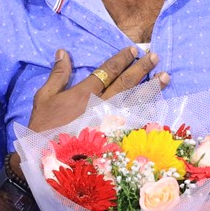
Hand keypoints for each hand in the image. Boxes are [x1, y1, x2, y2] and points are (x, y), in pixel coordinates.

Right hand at [27, 47, 165, 135]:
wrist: (48, 160)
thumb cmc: (44, 128)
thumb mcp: (45, 98)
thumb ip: (58, 75)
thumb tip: (63, 52)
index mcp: (84, 93)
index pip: (108, 71)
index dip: (122, 59)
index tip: (133, 50)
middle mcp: (102, 106)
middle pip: (126, 83)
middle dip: (141, 68)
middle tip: (154, 57)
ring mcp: (111, 123)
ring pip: (136, 101)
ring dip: (151, 87)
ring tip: (165, 76)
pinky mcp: (116, 138)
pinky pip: (136, 122)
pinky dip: (149, 112)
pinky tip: (158, 104)